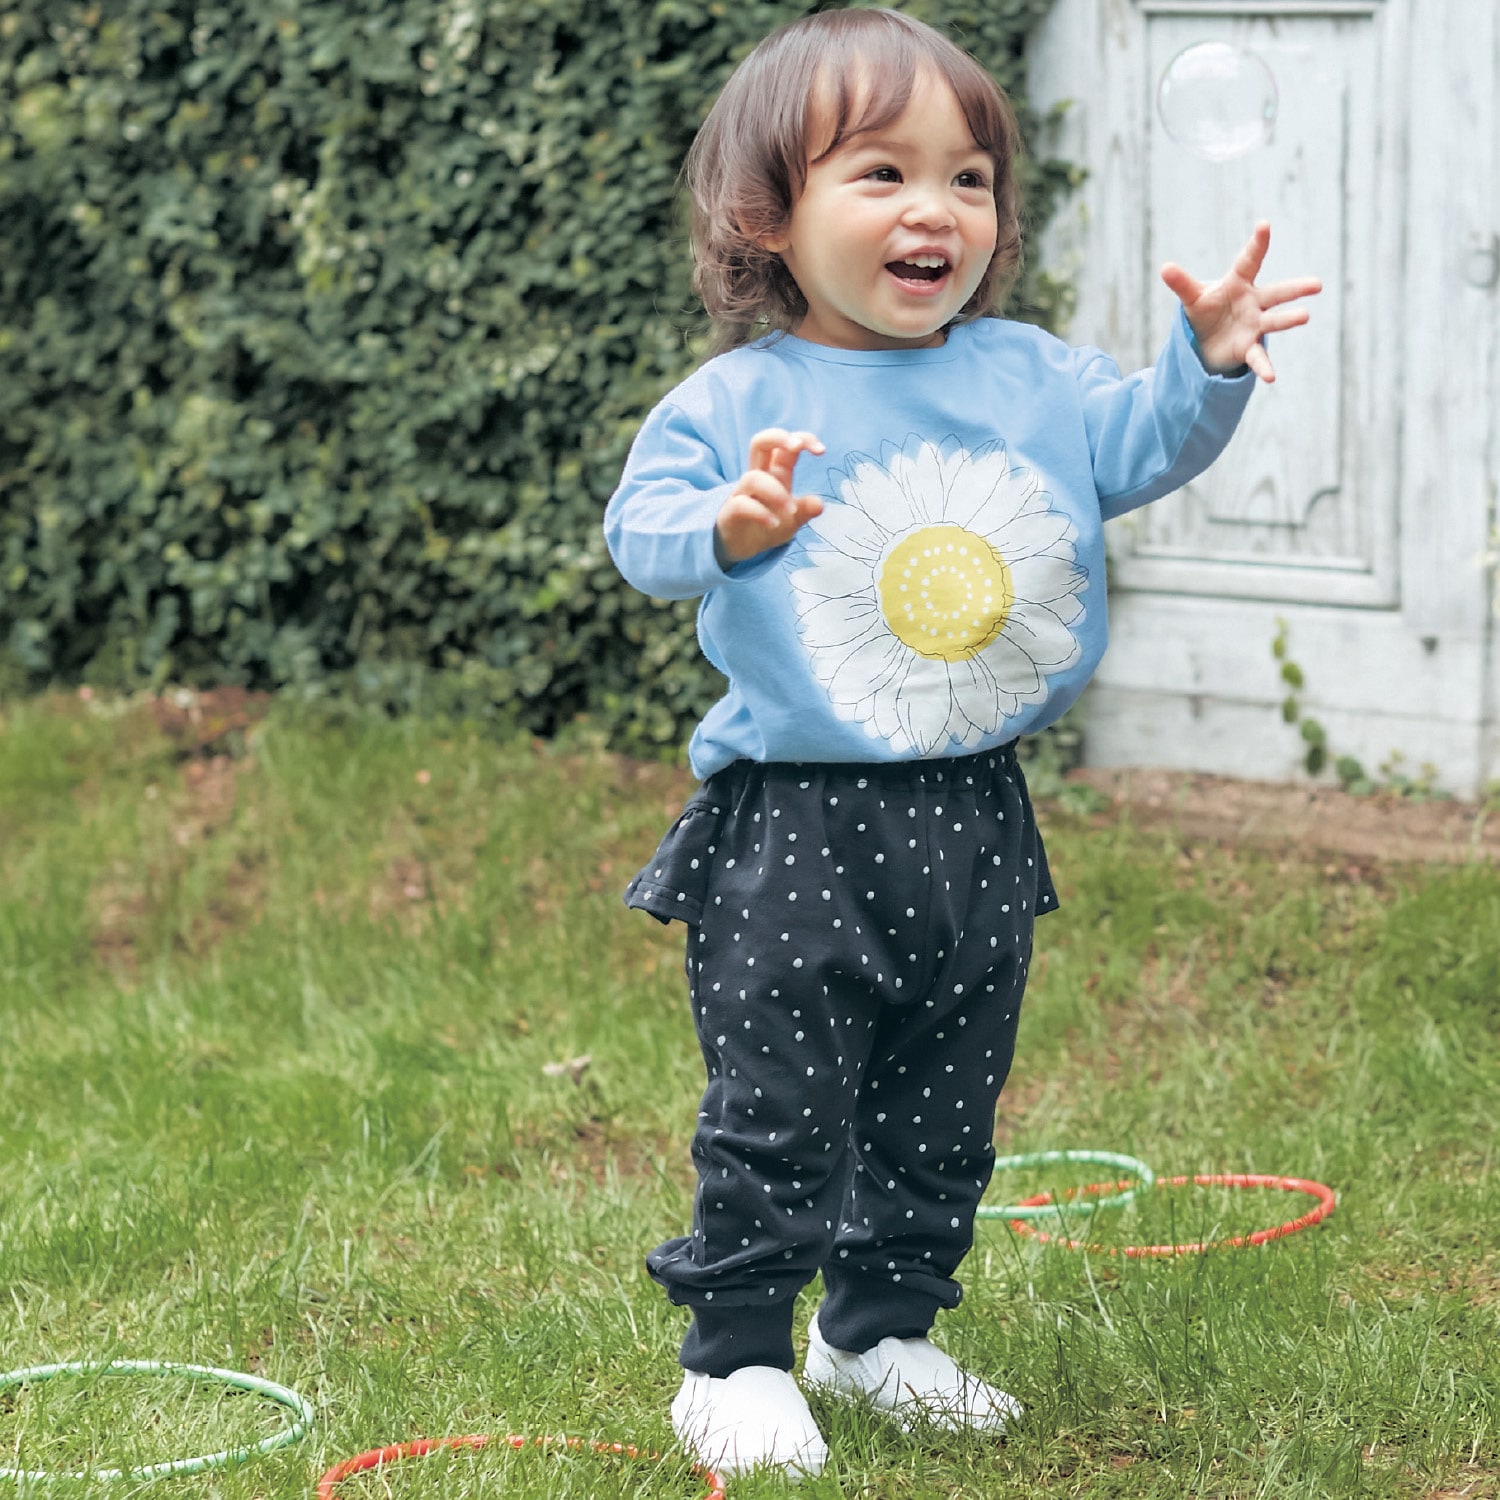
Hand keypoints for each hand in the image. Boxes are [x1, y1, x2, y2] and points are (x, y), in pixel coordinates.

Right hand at [716, 428, 825, 563]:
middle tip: (797, 447)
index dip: (802, 439)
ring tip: (791, 511)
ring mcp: (742, 493)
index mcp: (775, 473)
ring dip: (776, 492)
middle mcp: (757, 477)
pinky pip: (742, 505)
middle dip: (778, 437)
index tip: (821, 451)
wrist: (741, 548)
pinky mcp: (731, 512)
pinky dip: (760, 513)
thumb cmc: (768, 526)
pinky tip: (774, 524)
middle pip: (759, 442)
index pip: (785, 446)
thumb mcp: (793, 520)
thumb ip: (805, 510)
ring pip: (753, 478)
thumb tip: (819, 504)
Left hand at [1161, 221, 1321, 382]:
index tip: (1264, 225)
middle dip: (1295, 289)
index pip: (1249, 261)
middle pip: (1276, 293)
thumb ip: (1182, 284)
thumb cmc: (1206, 310)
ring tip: (1305, 316)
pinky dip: (1264, 367)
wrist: (1207, 339)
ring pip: (1274, 322)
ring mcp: (1254, 325)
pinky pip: (1258, 358)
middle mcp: (1253, 302)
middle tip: (1316, 284)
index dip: (1257, 244)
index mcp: (1238, 283)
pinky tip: (1271, 377)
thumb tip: (1164, 268)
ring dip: (1289, 319)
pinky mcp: (1249, 347)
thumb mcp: (1192, 297)